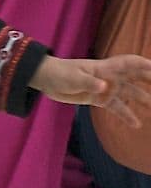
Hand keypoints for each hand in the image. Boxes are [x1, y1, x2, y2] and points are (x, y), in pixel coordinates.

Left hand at [34, 54, 150, 126]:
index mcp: (105, 67)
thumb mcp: (74, 78)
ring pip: (129, 94)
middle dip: (150, 81)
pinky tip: (136, 124)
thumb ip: (89, 82)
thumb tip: (104, 87)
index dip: (144, 64)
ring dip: (143, 99)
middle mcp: (110, 77)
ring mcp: (106, 88)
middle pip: (135, 78)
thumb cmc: (61, 73)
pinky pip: (117, 107)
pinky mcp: (99, 99)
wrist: (47, 80)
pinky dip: (126, 115)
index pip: (129, 63)